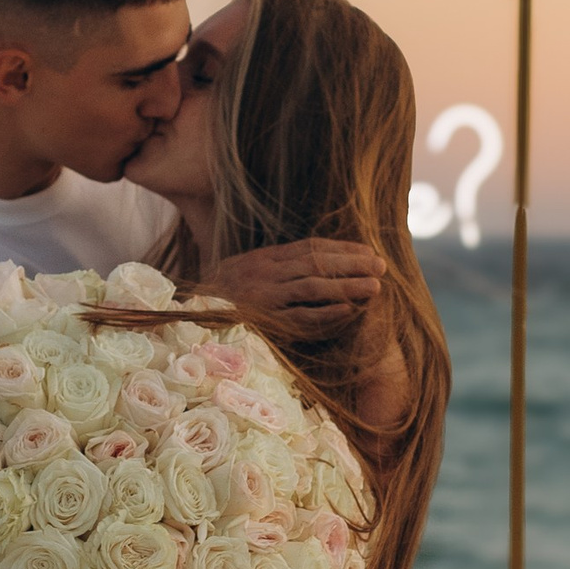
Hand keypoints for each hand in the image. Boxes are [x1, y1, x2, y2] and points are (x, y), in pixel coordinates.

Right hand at [204, 237, 380, 336]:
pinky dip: (326, 313)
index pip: (310, 247)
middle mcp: (265, 273)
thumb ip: (274, 267)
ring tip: (375, 286)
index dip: (342, 248)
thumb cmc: (220, 301)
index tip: (368, 251)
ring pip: (313, 286)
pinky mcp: (262, 321)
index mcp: (264, 259)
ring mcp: (264, 297)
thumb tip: (312, 264)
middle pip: (317, 262)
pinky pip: (300, 316)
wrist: (188, 320)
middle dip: (351, 263)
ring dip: (346, 286)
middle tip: (381, 266)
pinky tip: (349, 311)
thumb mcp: (244, 273)